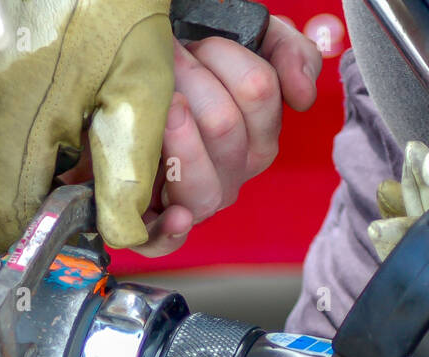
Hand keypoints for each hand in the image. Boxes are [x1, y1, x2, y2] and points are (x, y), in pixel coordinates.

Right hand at [0, 0, 173, 252]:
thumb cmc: (107, 7)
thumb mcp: (137, 93)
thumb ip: (128, 173)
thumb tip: (123, 235)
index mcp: (14, 134)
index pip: (15, 227)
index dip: (54, 247)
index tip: (89, 244)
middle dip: (39, 229)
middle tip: (87, 223)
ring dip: (27, 202)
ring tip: (75, 194)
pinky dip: (18, 170)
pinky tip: (57, 157)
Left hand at [134, 18, 321, 255]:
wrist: (126, 86)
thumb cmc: (186, 67)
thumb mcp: (246, 41)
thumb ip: (289, 54)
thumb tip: (302, 96)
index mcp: (256, 138)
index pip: (258, 91)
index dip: (221, 54)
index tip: (194, 43)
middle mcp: (231, 176)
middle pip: (224, 127)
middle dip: (188, 79)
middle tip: (163, 61)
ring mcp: (195, 204)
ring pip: (203, 184)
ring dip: (177, 138)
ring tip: (161, 105)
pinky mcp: (152, 227)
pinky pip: (164, 243)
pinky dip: (170, 232)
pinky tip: (174, 216)